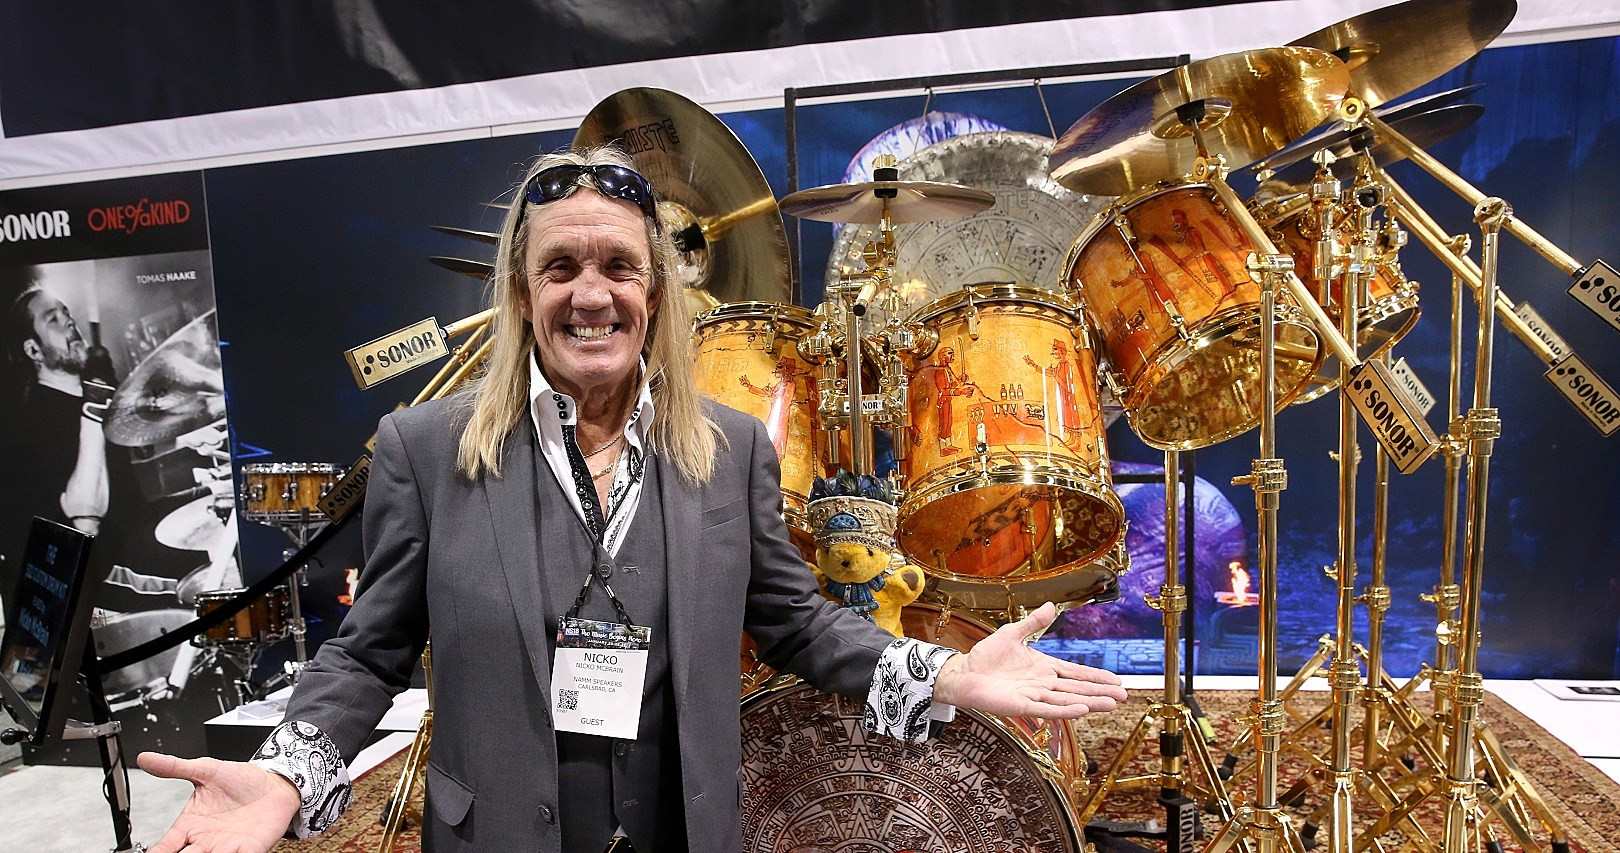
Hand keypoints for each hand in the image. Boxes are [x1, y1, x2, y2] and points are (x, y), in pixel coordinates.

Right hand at [138, 752, 300, 852]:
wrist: (275, 782)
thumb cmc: (240, 780)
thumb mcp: (205, 770)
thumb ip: (175, 767)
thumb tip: (145, 758)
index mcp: (191, 825)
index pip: (165, 846)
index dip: (157, 852)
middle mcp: (206, 840)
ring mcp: (227, 847)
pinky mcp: (250, 848)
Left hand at [932, 602, 1127, 718]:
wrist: (963, 673)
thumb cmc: (985, 656)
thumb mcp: (1012, 633)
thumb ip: (1033, 623)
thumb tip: (1051, 605)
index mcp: (1043, 667)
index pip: (1075, 672)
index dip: (1096, 676)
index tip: (1117, 681)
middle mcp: (1042, 683)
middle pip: (1077, 688)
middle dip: (1101, 692)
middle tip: (1124, 696)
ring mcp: (1033, 696)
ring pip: (1067, 700)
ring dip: (1090, 702)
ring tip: (1111, 704)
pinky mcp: (1021, 706)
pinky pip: (1047, 709)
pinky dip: (1064, 710)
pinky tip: (1082, 709)